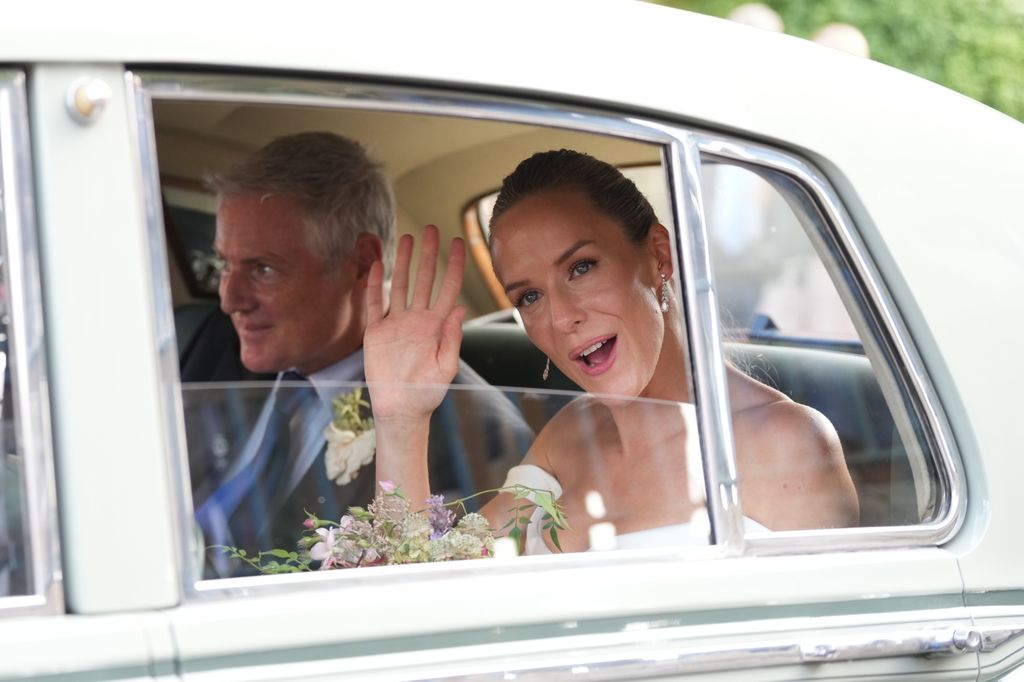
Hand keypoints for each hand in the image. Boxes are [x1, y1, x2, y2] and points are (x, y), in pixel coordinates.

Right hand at [364, 225, 465, 421]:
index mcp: (438, 326)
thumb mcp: (445, 367)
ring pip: (402, 285)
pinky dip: (376, 285)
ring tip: (406, 237)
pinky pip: (375, 304)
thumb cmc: (428, 393)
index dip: (454, 265)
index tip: (459, 242)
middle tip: (432, 229)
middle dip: (429, 254)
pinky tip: (378, 266)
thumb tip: (461, 308)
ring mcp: (397, 324)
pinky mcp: (376, 332)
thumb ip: (452, 337)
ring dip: (404, 262)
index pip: (448, 288)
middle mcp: (418, 320)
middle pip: (425, 279)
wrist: (401, 409)